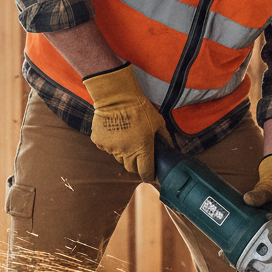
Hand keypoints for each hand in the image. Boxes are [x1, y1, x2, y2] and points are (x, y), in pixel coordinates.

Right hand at [83, 62, 167, 181]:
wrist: (116, 97)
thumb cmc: (140, 109)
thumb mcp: (158, 122)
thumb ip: (165, 138)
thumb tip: (171, 148)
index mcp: (142, 149)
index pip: (145, 172)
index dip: (149, 175)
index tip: (150, 173)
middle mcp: (126, 152)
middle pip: (130, 167)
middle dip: (136, 164)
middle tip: (139, 153)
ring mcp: (111, 148)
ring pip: (118, 158)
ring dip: (123, 153)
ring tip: (127, 137)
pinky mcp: (99, 142)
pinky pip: (107, 148)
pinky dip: (111, 144)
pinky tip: (115, 131)